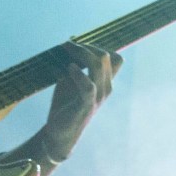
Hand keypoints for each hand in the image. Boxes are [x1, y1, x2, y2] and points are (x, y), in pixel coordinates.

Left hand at [38, 41, 119, 161]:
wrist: (60, 132)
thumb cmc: (65, 105)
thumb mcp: (70, 80)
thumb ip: (74, 64)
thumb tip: (68, 43)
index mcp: (105, 82)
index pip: (115, 57)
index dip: (98, 46)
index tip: (77, 43)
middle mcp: (106, 88)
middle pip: (107, 56)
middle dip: (87, 46)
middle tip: (67, 45)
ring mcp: (98, 96)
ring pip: (100, 65)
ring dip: (82, 53)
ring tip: (66, 50)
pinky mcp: (86, 105)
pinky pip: (88, 85)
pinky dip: (78, 74)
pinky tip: (69, 68)